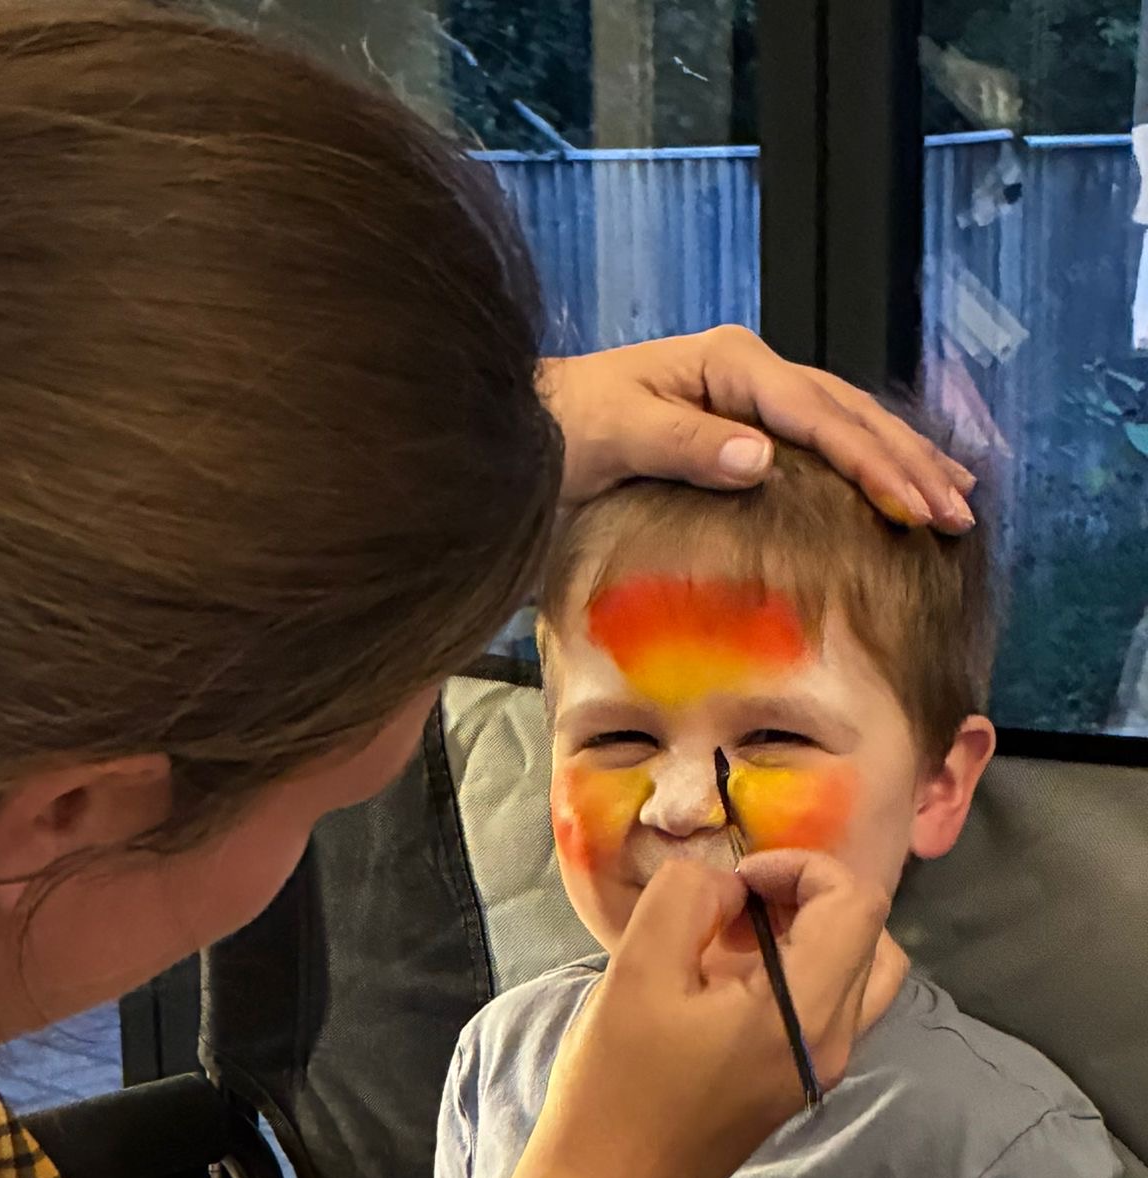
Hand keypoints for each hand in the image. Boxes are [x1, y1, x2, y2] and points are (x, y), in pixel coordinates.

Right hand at [503, 851, 887, 1177]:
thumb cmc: (615, 1086)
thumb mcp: (635, 971)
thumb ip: (687, 899)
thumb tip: (728, 888)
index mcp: (805, 1014)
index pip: (859, 903)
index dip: (801, 867)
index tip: (734, 882)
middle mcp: (833, 1043)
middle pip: (869, 935)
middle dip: (806, 899)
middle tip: (734, 906)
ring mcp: (818, 1070)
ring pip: (856, 975)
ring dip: (805, 938)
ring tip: (729, 942)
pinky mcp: (795, 1085)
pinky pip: (825, 1009)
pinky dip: (793, 975)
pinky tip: (721, 984)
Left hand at [539, 326, 976, 530]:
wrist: (517, 431)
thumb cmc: (556, 434)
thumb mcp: (614, 437)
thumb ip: (685, 445)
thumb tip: (763, 459)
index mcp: (728, 365)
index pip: (819, 417)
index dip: (874, 463)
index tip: (917, 505)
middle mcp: (746, 375)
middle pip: (848, 416)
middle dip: (908, 463)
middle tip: (960, 513)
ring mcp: (744, 402)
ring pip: (842, 427)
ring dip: (899, 462)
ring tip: (953, 498)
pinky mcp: (735, 432)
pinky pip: (814, 448)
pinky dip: (858, 468)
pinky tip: (889, 492)